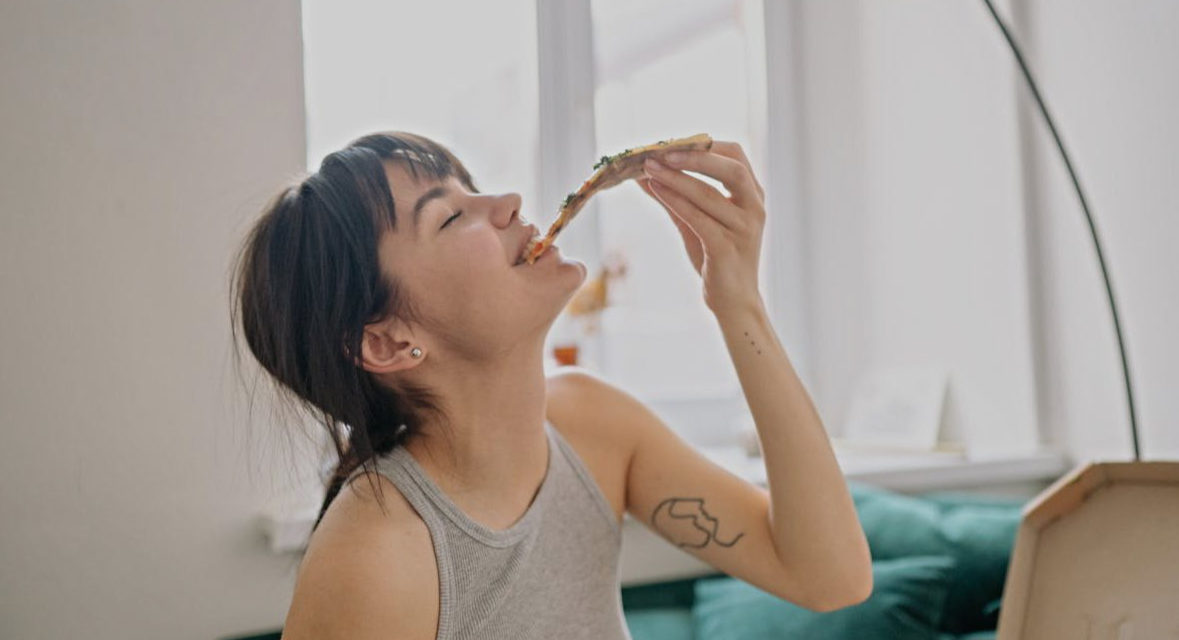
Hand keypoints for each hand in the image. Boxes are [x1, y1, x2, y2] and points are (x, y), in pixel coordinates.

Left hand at [637, 140, 765, 316]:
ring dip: (675, 178)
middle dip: (695, 157)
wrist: (733, 301)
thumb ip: (674, 197)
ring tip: (648, 169)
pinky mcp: (727, 249)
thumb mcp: (695, 222)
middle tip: (661, 151)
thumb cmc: (716, 259)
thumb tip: (643, 174)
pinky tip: (656, 191)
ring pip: (709, 195)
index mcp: (752, 196)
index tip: (673, 142)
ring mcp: (744, 230)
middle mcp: (754, 209)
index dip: (705, 145)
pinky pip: (699, 219)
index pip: (735, 156)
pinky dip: (676, 201)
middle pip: (731, 169)